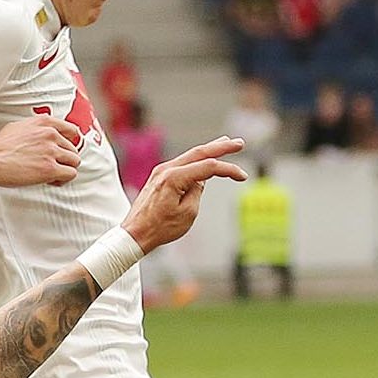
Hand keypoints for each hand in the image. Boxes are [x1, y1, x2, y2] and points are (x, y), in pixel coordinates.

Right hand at [0, 117, 83, 187]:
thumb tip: (41, 136)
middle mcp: (50, 134)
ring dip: (65, 169)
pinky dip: (63, 179)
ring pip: (74, 162)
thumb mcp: (19, 126)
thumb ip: (36, 129)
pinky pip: (70, 174)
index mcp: (44, 123)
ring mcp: (51, 151)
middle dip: (64, 159)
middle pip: (73, 149)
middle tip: (52, 166)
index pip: (72, 130)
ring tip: (52, 174)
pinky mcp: (50, 168)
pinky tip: (51, 180)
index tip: (67, 150)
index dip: (71, 142)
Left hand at [122, 137, 246, 252]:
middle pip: (199, 153)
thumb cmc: (160, 228)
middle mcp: (166, 169)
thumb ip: (197, 191)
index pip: (208, 167)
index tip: (243, 177)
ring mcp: (161, 171)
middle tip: (238, 143)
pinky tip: (204, 159)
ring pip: (190, 156)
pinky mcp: (159, 177)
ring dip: (209, 150)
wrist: (134, 234)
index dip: (228, 169)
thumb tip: (201, 178)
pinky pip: (182, 164)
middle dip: (220, 147)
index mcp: (174, 178)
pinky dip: (196, 160)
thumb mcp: (187, 213)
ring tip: (224, 143)